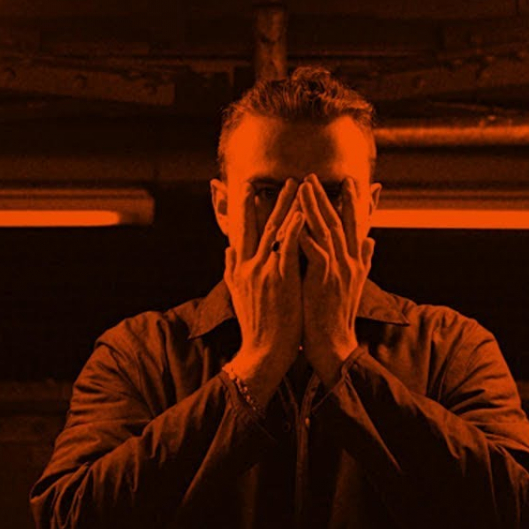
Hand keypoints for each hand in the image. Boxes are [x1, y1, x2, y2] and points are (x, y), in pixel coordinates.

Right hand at [223, 178, 305, 402]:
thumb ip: (231, 270)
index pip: (241, 231)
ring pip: (274, 228)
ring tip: (295, 184)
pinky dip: (294, 227)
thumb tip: (227, 250)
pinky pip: (288, 245)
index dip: (244, 208)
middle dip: (263, 198)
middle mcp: (248, 265)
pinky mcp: (280, 277)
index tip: (247, 188)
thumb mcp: (236, 295)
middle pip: (256, 223)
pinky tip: (302, 211)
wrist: (263, 352)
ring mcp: (264, 270)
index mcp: (239, 268)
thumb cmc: (256, 328)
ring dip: (285, 203)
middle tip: (271, 177)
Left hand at [297, 174, 375, 385]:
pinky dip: (304, 234)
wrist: (335, 346)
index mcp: (356, 263)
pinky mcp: (325, 280)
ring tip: (303, 187)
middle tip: (315, 176)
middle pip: (340, 221)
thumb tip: (372, 240)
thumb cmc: (337, 318)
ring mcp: (339, 270)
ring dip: (315, 207)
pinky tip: (294, 219)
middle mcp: (350, 262)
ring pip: (327, 230)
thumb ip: (364, 260)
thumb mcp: (355, 286)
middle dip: (327, 197)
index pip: (355, 225)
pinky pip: (314, 250)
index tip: (349, 181)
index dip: (352, 202)